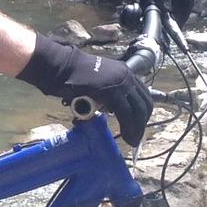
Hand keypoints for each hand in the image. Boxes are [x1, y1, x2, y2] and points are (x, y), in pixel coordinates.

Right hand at [16, 35, 153, 144]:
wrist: (62, 66)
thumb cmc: (73, 75)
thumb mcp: (97, 82)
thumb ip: (107, 93)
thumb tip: (109, 109)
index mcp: (124, 72)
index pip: (143, 94)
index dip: (143, 112)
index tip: (138, 125)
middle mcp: (127, 75)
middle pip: (144, 103)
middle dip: (142, 123)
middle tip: (136, 137)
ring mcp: (121, 83)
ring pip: (137, 110)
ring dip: (136, 128)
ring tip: (132, 141)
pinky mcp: (113, 92)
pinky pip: (125, 114)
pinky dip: (128, 128)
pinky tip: (126, 136)